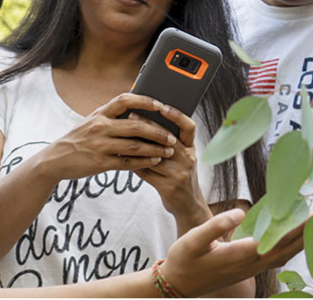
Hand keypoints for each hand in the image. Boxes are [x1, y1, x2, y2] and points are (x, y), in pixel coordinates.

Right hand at [34, 93, 178, 180]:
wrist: (55, 159)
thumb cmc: (78, 139)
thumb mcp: (91, 121)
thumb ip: (111, 115)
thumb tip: (136, 107)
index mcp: (100, 113)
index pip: (125, 100)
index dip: (144, 100)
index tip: (161, 104)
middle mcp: (100, 127)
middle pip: (136, 126)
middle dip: (157, 131)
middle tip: (171, 136)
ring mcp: (100, 145)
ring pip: (135, 146)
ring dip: (155, 149)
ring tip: (168, 151)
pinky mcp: (101, 163)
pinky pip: (127, 162)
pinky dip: (144, 162)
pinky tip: (155, 161)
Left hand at [134, 104, 210, 228]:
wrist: (188, 205)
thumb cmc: (179, 176)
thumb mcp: (181, 158)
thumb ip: (169, 143)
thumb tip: (144, 121)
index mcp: (191, 148)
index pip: (189, 127)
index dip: (177, 115)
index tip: (163, 107)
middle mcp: (188, 159)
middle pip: (167, 138)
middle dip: (148, 125)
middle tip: (131, 116)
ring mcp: (179, 173)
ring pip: (154, 155)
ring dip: (136, 146)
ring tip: (122, 136)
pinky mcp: (168, 186)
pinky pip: (147, 172)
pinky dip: (134, 163)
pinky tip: (123, 158)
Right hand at [159, 209, 304, 297]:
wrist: (177, 284)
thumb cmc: (183, 259)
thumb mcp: (193, 239)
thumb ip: (216, 225)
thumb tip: (240, 212)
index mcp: (241, 255)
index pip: (278, 240)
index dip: (299, 228)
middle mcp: (251, 264)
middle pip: (288, 248)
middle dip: (308, 232)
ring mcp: (251, 269)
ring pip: (285, 255)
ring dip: (303, 240)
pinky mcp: (248, 269)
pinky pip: (277, 259)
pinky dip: (291, 248)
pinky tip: (296, 240)